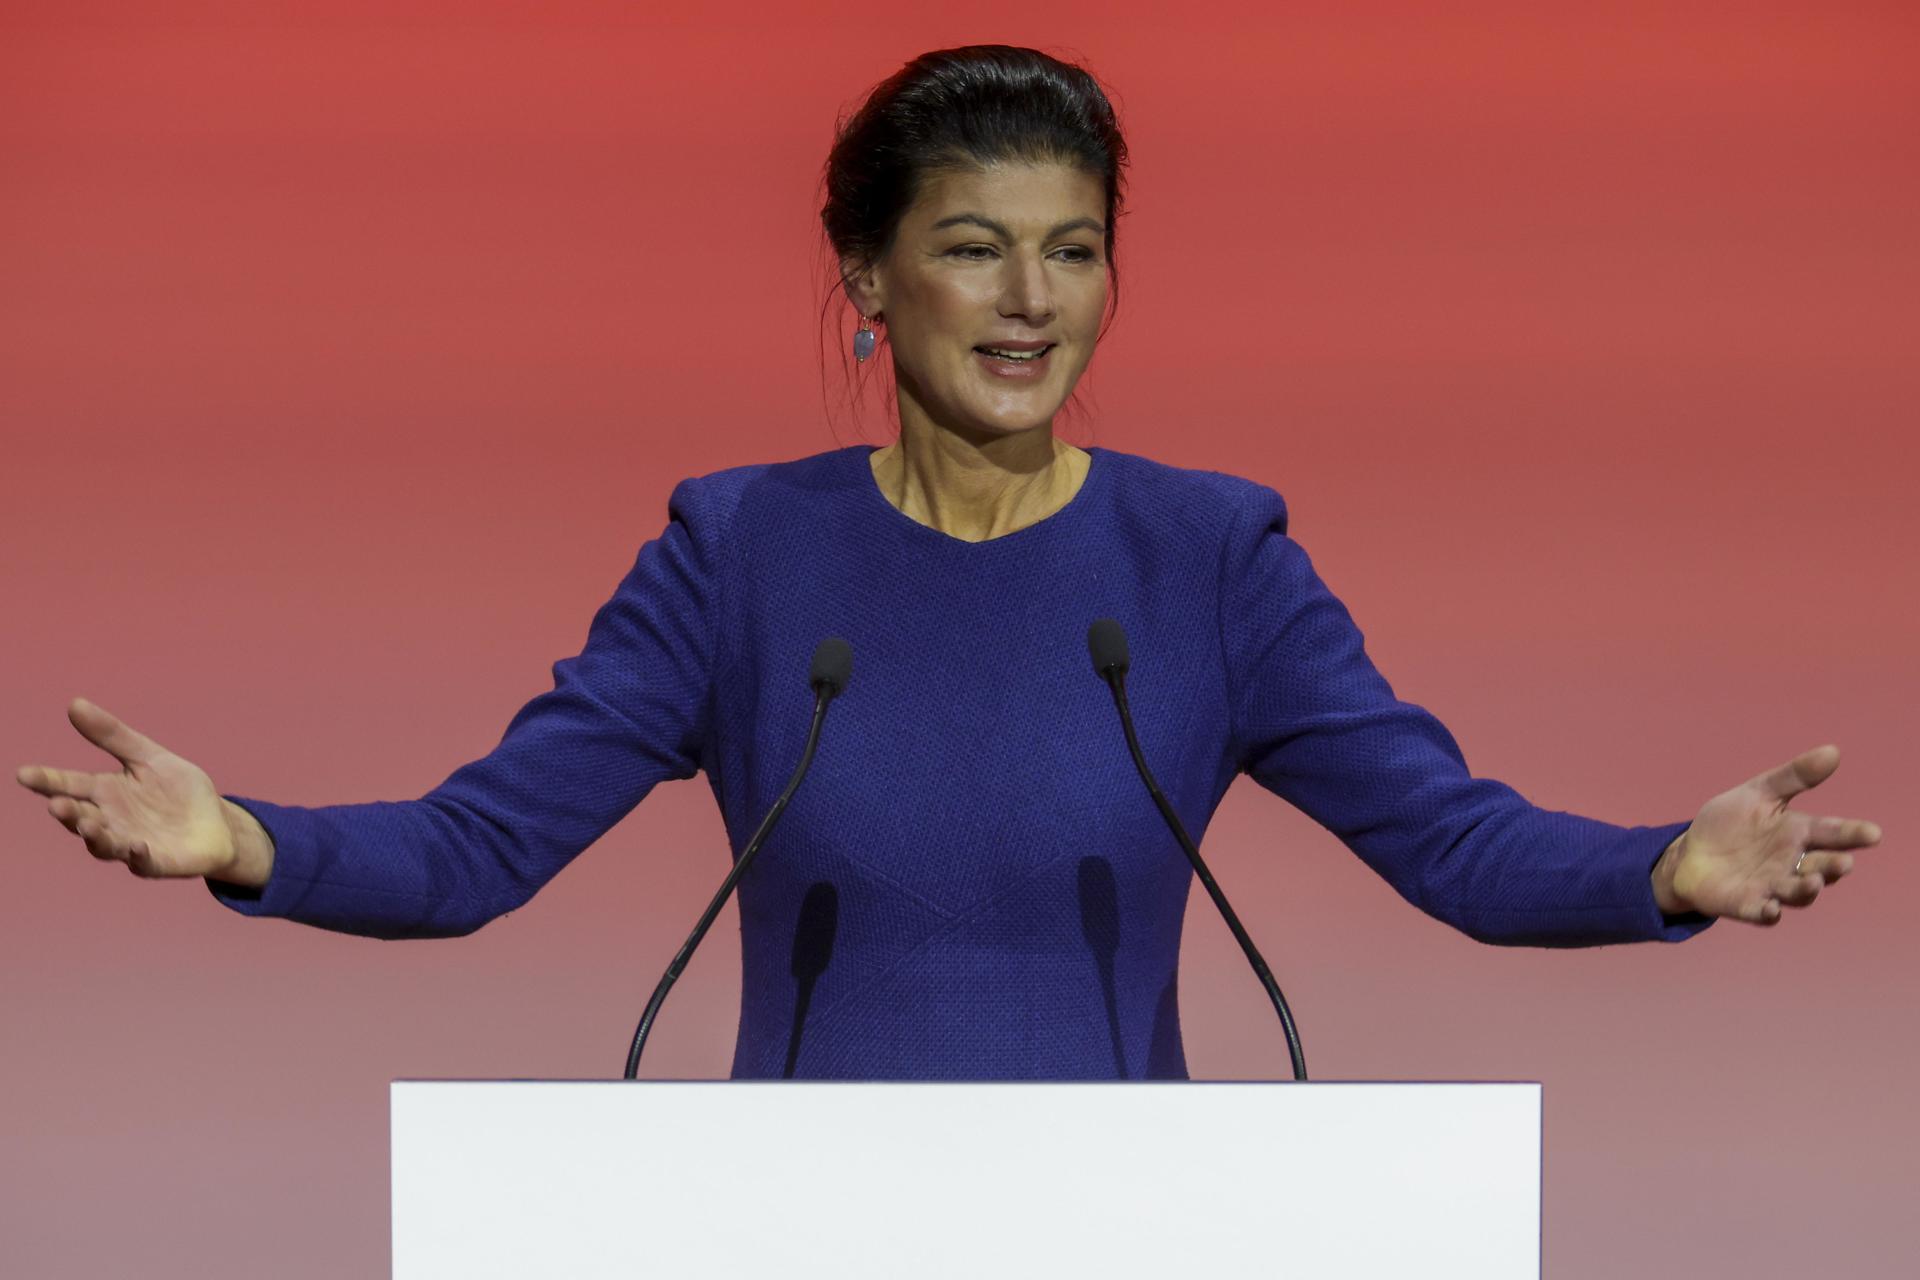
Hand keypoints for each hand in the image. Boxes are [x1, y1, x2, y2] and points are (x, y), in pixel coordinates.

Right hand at [16, 697, 241, 880]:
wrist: (217, 823)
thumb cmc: (178, 792)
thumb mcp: (149, 757)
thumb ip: (113, 735)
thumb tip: (74, 703)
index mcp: (106, 793)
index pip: (71, 785)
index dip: (48, 781)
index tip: (24, 773)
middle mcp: (111, 821)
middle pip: (81, 817)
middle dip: (67, 812)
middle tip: (56, 803)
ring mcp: (130, 844)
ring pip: (104, 844)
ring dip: (94, 835)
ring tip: (87, 824)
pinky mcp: (156, 862)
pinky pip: (143, 862)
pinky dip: (138, 856)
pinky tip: (137, 846)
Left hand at [1660, 743, 1882, 925]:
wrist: (1690, 853)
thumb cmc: (1730, 824)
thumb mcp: (1758, 794)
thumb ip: (1794, 777)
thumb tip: (1833, 752)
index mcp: (1797, 834)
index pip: (1831, 833)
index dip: (1852, 834)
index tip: (1873, 833)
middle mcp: (1792, 864)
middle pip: (1822, 867)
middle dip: (1834, 866)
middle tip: (1843, 862)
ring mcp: (1772, 886)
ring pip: (1798, 893)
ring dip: (1806, 889)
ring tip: (1813, 881)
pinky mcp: (1748, 905)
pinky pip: (1761, 913)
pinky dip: (1768, 912)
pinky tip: (1771, 908)